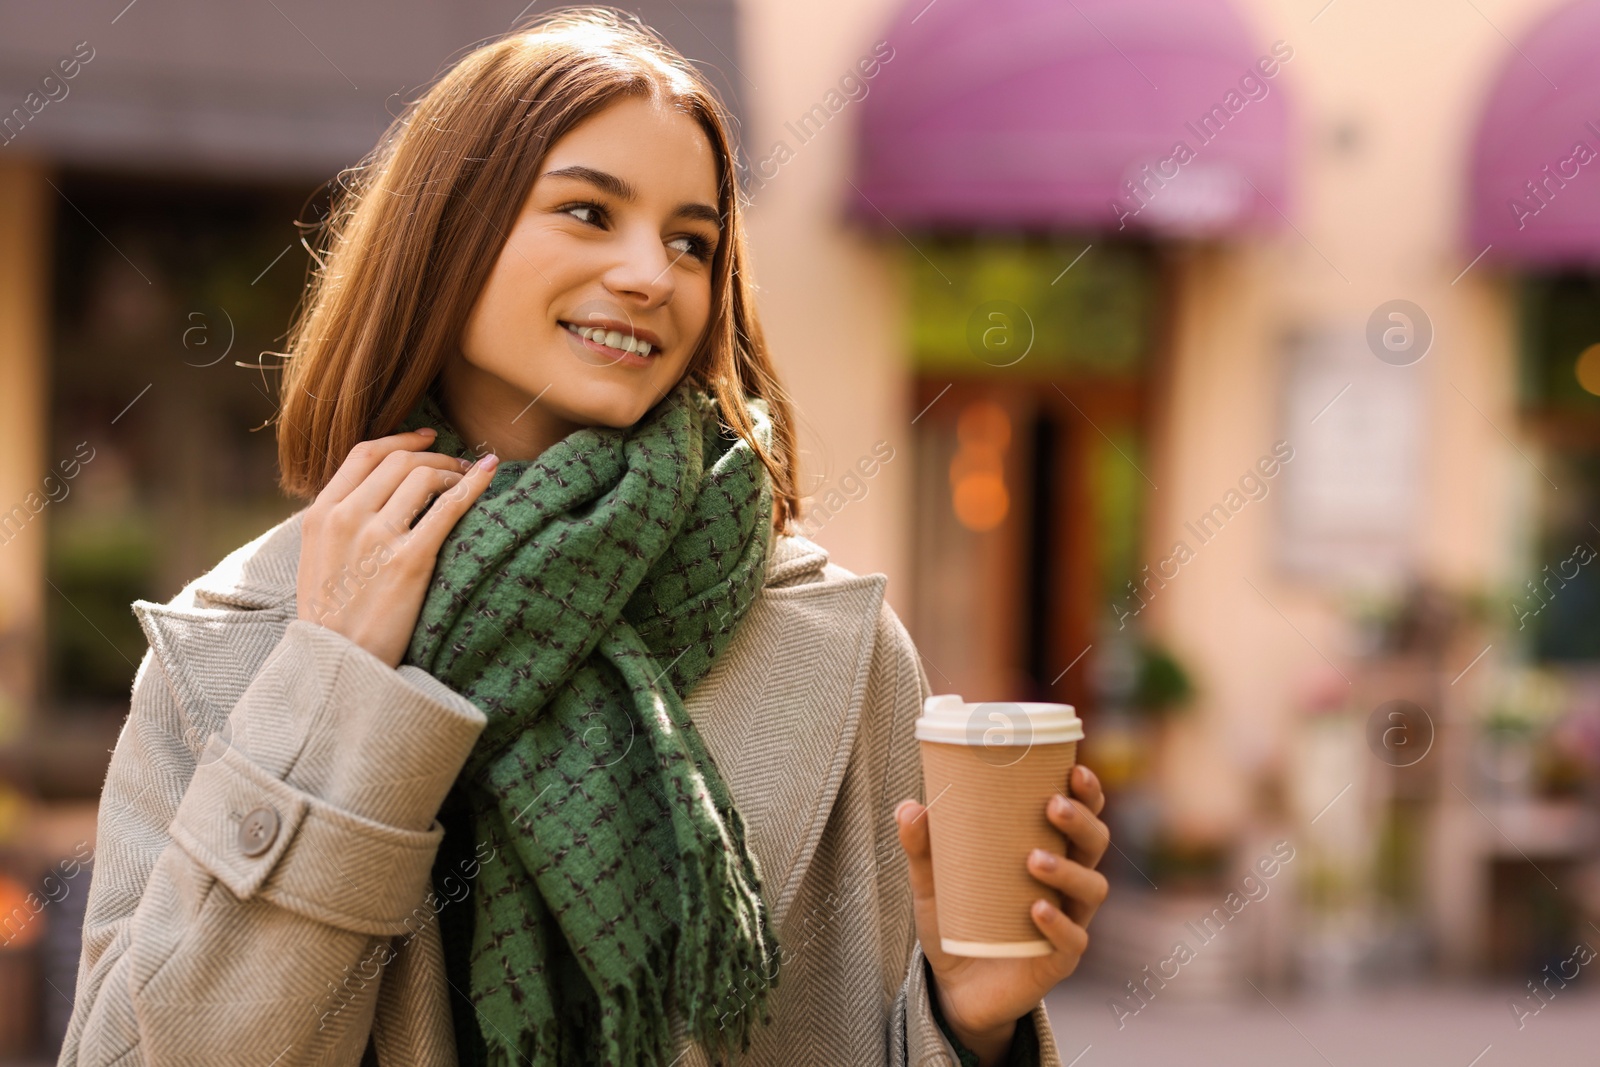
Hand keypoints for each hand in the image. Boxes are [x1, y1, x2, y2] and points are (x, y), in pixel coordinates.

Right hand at [296, 428, 497, 666]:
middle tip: (459, 465)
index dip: (400, 439)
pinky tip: (490, 474)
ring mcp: (376, 538)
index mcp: (319, 515)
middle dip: (435, 457)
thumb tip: (371, 498)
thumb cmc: (333, 622)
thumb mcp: (316, 563)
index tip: (426, 438)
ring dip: (454, 473)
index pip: (363, 454)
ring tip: (469, 482)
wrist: (338, 666)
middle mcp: (345, 518)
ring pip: (423, 477)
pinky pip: (448, 508)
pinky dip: (474, 485)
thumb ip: (338, 525)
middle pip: (399, 461)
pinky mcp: (409, 561)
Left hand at [895, 763, 1109, 1065]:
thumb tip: (909, 807)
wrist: (954, 988)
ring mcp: (1068, 922)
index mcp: (1050, 851)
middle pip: (1096, 845)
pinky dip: (1058, 924)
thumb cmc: (957, 920)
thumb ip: (921, 846)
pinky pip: (1072, 941)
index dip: (1088, 793)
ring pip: (1092, 889)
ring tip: (1034, 860)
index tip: (1074, 769)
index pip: (1082, 816)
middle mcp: (1067, 884)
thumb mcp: (932, 881)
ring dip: (1069, 870)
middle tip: (1052, 806)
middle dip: (1082, 821)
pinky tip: (1036, 909)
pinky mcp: (1057, 962)